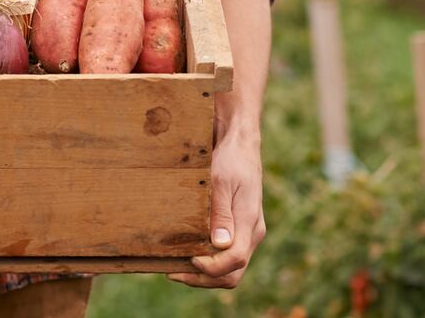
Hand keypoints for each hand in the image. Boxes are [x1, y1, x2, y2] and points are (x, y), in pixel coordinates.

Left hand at [168, 128, 264, 288]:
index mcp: (249, 222)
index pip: (234, 260)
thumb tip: (220, 245)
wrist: (240, 145)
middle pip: (232, 273)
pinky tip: (186, 254)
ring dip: (204, 274)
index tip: (188, 260)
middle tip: (173, 273)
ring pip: (230, 268)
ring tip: (175, 267)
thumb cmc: (230, 160)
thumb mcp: (221, 182)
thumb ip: (221, 213)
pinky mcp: (239, 229)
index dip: (211, 268)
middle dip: (204, 279)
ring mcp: (247, 232)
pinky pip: (227, 256)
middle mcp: (252, 233)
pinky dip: (208, 262)